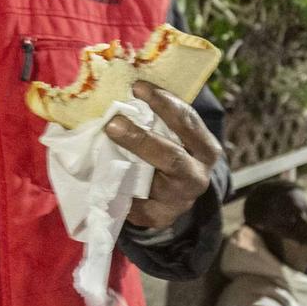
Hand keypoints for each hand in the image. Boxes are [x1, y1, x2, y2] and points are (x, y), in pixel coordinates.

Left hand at [106, 82, 222, 230]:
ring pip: (148, 182)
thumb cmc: (170, 151)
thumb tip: (127, 88)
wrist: (175, 196)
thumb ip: (158, 117)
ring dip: (121, 165)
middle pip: (171, 157)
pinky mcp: (158, 218)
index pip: (188, 122)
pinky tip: (103, 175)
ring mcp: (178, 201)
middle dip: (140, 139)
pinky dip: (116, 187)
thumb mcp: (175, 135)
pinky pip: (133, 202)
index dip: (163, 103)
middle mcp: (197, 176)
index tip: (137, 87)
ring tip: (100, 148)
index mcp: (206, 150)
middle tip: (113, 123)